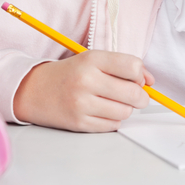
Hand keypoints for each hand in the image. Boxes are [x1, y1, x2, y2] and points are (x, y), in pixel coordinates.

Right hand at [13, 50, 154, 131]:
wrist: (33, 90)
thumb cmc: (70, 74)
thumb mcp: (93, 60)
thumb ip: (123, 66)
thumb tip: (151, 82)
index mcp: (92, 59)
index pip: (133, 66)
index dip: (141, 75)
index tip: (136, 78)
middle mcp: (86, 80)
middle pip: (134, 93)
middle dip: (140, 96)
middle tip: (133, 95)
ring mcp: (82, 103)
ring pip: (126, 111)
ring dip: (125, 109)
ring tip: (112, 102)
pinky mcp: (79, 123)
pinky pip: (113, 125)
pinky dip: (113, 120)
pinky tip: (101, 111)